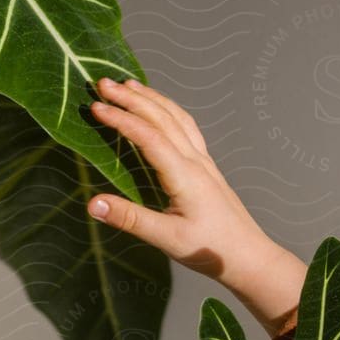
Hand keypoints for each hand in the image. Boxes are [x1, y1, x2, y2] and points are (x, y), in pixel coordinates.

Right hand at [86, 75, 307, 337]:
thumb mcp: (166, 238)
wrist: (248, 255)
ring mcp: (203, 160)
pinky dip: (167, 110)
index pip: (149, 137)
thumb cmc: (209, 249)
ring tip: (127, 85)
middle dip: (132, 98)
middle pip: (162, 117)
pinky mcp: (206, 166)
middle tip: (103, 83)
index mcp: (184, 175)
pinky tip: (159, 108)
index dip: (122, 119)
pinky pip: (186, 127)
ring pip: (176, 117)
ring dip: (151, 98)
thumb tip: (92, 204)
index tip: (96, 107)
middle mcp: (195, 160)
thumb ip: (130, 219)